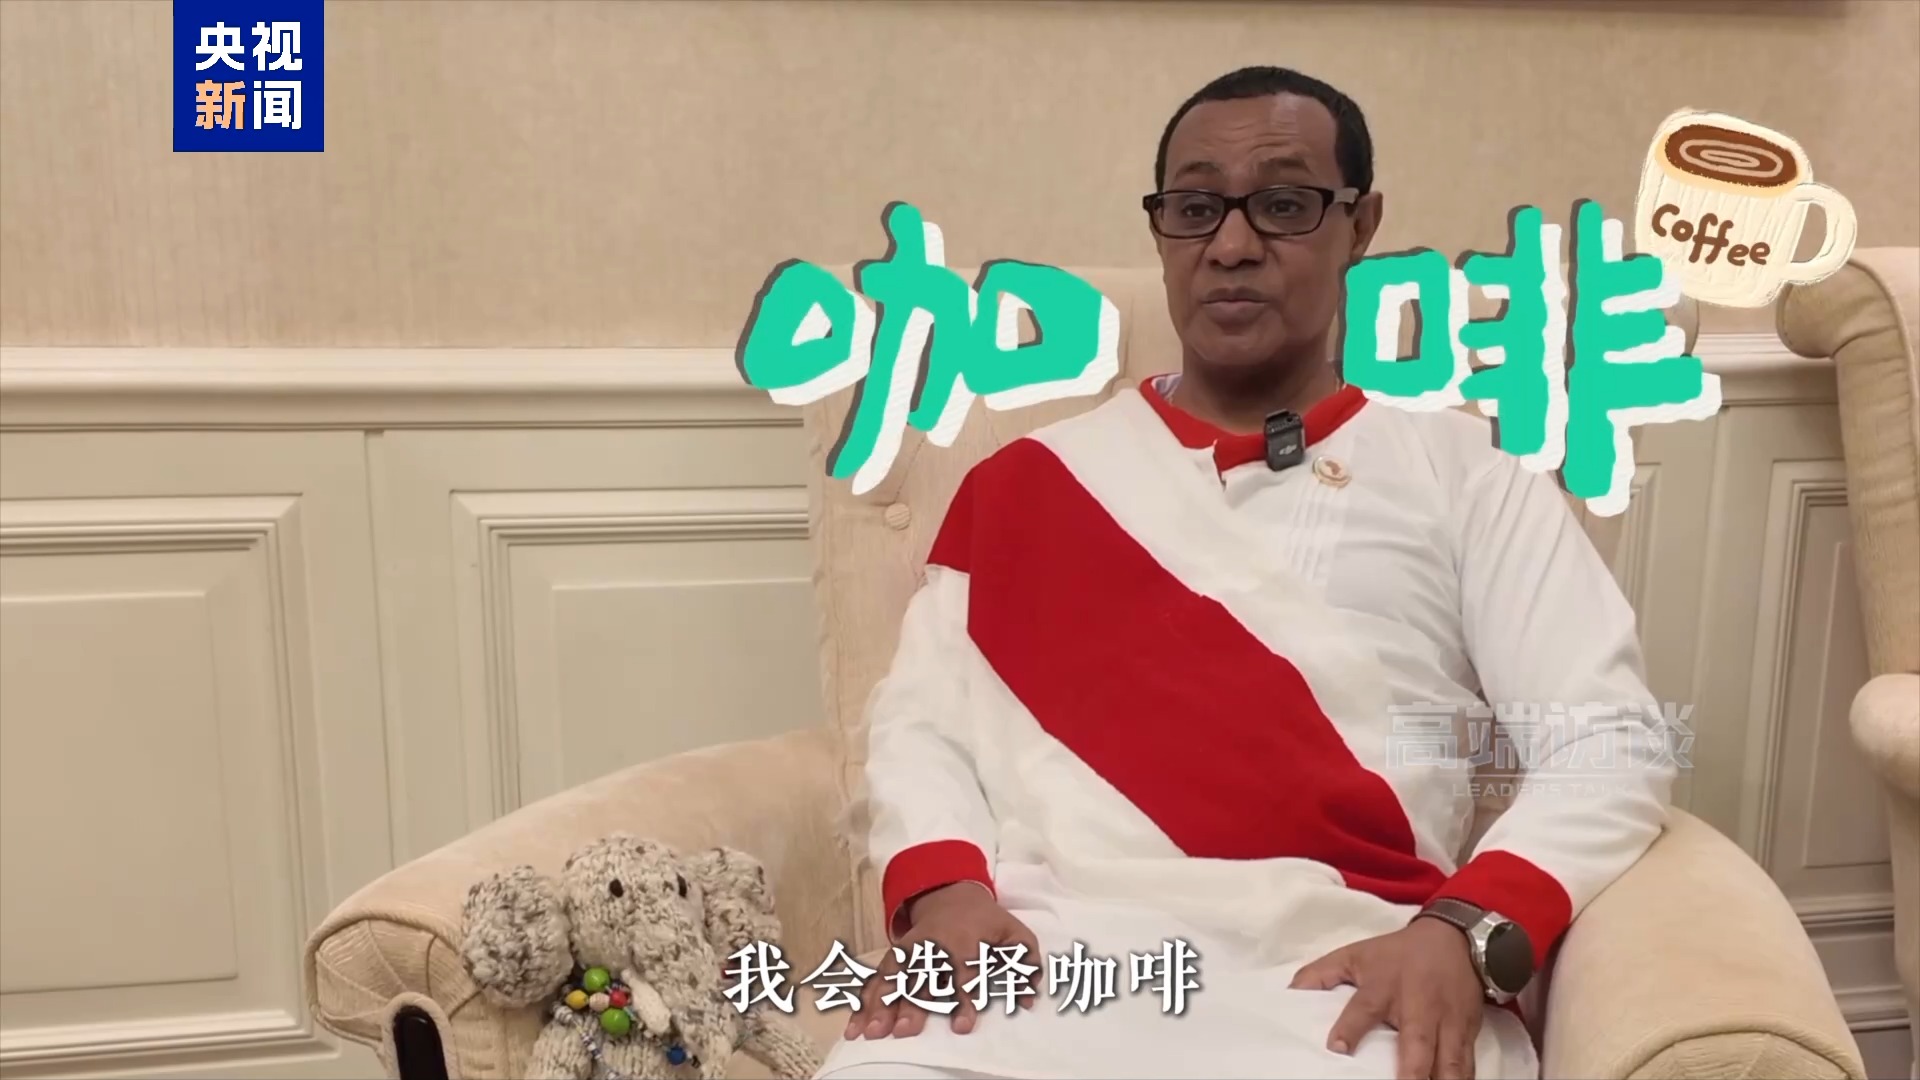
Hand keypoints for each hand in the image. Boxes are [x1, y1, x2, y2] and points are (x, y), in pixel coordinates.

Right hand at [845, 882, 1039, 1040]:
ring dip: (881, 1004)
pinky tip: (854, 1028)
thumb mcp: (1014, 932)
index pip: (965, 972)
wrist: (950, 893)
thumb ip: (1026, 962)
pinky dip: (863, 1003)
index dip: (964, 999)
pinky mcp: (894, 955)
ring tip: (873, 1033)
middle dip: (914, 1004)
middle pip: (923, 977)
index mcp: (966, 940)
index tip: (962, 1027)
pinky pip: (875, 979)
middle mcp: (934, 945)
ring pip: (893, 977)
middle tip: (906, 1031)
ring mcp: (910, 950)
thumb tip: (1030, 999)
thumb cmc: (986, 922)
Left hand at [1289, 918, 1485, 1079]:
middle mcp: (1418, 1006)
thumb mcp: (1355, 955)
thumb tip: (1289, 992)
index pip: (1364, 1008)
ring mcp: (1447, 1021)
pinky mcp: (1467, 1031)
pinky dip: (1463, 1079)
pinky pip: (1467, 1063)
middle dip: (1413, 1072)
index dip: (1349, 1028)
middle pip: (1417, 1043)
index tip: (1336, 1048)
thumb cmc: (1398, 954)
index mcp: (1384, 988)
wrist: (1456, 939)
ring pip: (1449, 1059)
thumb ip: (1321, 974)